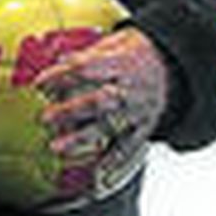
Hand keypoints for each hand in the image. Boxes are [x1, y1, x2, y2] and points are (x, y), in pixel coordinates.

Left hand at [37, 26, 166, 164]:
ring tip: (57, 148)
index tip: (39, 83)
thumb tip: (56, 59)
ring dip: (81, 139)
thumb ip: (88, 53)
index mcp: (121, 63)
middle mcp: (130, 88)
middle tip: (45, 118)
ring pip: (110, 127)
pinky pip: (130, 147)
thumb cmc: (136, 52)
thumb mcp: (116, 41)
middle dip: (70, 111)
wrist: (175, 66)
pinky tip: (97, 175)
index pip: (87, 68)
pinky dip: (113, 162)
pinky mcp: (144, 127)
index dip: (62, 75)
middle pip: (98, 101)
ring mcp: (138, 110)